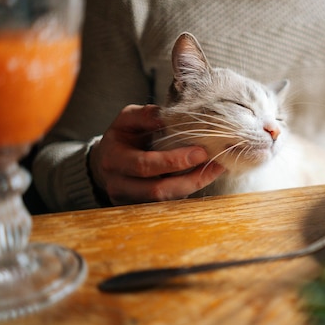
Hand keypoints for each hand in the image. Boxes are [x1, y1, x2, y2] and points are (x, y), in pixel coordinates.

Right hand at [88, 104, 223, 205]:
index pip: (145, 165)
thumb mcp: (128, 118)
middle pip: (158, 190)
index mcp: (114, 159)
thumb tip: (169, 115)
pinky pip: (170, 203)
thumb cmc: (123, 135)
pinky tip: (206, 176)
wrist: (107, 160)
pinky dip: (190, 190)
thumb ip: (147, 115)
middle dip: (191, 178)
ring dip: (195, 186)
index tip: (201, 151)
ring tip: (217, 169)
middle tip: (216, 164)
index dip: (174, 161)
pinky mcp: (142, 208)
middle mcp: (119, 185)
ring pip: (167, 200)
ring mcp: (130, 200)